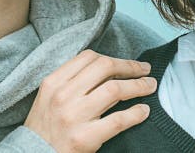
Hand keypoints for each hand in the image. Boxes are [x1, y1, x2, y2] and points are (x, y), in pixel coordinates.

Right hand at [24, 49, 156, 151]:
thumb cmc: (45, 127)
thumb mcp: (50, 96)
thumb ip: (72, 80)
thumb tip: (109, 69)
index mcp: (54, 82)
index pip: (89, 57)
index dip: (113, 58)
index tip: (126, 64)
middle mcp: (63, 95)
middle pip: (105, 67)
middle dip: (130, 67)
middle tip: (145, 70)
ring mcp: (74, 116)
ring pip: (115, 90)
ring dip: (138, 86)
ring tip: (149, 86)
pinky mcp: (84, 137)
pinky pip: (118, 120)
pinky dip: (135, 113)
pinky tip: (143, 111)